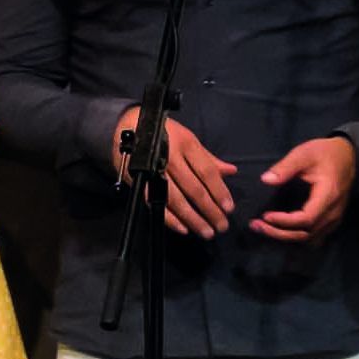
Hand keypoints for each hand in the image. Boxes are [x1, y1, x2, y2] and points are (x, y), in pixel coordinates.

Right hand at [114, 106, 237, 237]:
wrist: (126, 127)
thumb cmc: (164, 133)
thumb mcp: (188, 139)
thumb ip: (209, 159)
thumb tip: (232, 172)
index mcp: (185, 144)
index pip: (207, 172)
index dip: (219, 191)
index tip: (229, 208)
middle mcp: (169, 157)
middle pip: (193, 188)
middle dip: (209, 210)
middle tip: (222, 226)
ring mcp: (152, 169)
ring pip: (175, 199)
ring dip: (192, 218)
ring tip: (207, 232)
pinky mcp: (139, 180)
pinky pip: (154, 202)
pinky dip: (170, 218)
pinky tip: (184, 229)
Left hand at [252, 135, 357, 242]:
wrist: (347, 156)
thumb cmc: (325, 154)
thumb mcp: (304, 154)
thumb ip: (285, 167)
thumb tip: (266, 180)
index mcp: (328, 196)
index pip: (306, 219)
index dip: (284, 221)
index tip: (265, 216)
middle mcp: (333, 212)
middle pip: (307, 234)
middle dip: (280, 233)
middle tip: (256, 225)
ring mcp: (334, 219)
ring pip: (310, 239)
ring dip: (286, 237)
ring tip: (264, 228)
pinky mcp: (331, 221)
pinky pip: (314, 237)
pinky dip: (296, 237)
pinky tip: (280, 231)